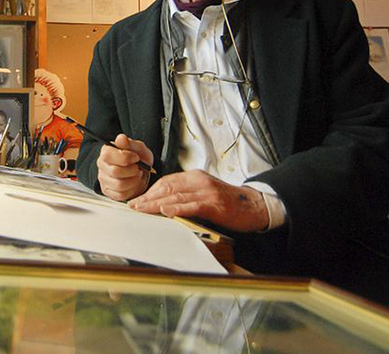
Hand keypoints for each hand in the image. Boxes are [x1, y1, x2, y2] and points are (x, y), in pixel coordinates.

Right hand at [97, 134, 153, 201]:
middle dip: (132, 171)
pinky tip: (133, 182)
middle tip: (138, 168)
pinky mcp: (109, 191)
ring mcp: (104, 179)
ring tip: (137, 175)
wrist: (141, 170)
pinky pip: (121, 195)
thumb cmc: (137, 158)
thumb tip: (120, 138)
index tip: (136, 157)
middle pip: (115, 171)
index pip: (108, 155)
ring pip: (119, 185)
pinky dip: (132, 189)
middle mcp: (101, 165)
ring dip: (133, 181)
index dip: (126, 157)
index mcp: (106, 152)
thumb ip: (130, 143)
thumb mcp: (138, 147)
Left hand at [128, 170, 268, 232]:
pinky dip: (177, 208)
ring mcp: (207, 192)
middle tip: (133, 206)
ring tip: (142, 209)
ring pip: (176, 196)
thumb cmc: (229, 202)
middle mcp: (199, 181)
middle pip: (168, 188)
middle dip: (148, 197)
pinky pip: (192, 206)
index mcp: (196, 177)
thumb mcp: (205, 192)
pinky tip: (165, 211)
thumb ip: (187, 194)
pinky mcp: (215, 205)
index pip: (167, 182)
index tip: (138, 199)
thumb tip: (164, 204)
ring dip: (156, 203)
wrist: (255, 205)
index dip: (150, 191)